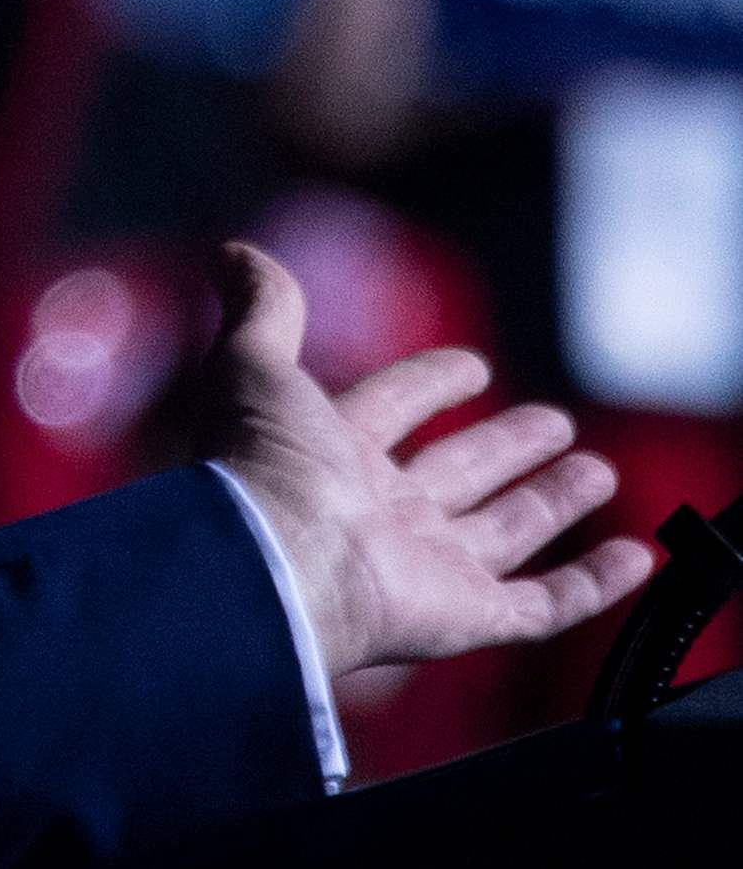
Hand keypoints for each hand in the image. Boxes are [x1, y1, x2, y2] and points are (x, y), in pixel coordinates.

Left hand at [189, 243, 653, 678]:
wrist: (271, 568)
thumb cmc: (262, 467)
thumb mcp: (254, 366)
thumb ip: (261, 309)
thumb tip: (234, 252)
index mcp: (328, 455)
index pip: (391, 410)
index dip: (430, 384)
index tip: (472, 366)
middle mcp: (376, 512)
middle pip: (457, 474)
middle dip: (505, 447)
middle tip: (555, 423)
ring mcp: (423, 568)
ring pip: (503, 533)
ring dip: (551, 503)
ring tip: (598, 471)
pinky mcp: (466, 616)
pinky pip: (542, 604)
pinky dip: (592, 584)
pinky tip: (635, 556)